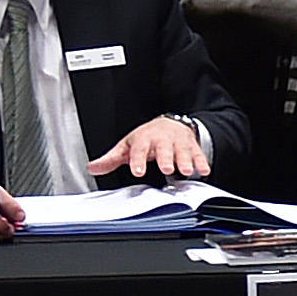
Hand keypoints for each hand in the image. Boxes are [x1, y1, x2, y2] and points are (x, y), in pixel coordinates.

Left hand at [83, 116, 211, 178]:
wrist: (171, 124)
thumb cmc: (147, 138)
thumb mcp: (127, 146)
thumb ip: (111, 159)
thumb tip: (93, 168)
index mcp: (144, 139)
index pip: (139, 149)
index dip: (138, 160)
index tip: (137, 171)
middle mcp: (162, 139)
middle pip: (164, 149)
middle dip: (166, 158)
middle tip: (166, 168)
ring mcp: (178, 142)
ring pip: (182, 151)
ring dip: (185, 160)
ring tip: (186, 171)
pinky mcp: (191, 146)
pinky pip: (197, 154)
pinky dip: (201, 162)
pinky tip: (203, 170)